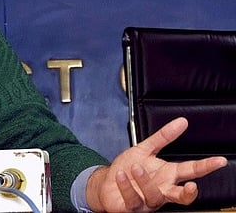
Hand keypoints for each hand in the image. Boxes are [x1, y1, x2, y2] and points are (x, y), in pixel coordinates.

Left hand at [86, 117, 227, 211]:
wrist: (107, 183)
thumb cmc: (128, 169)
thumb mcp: (144, 149)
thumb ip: (163, 137)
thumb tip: (181, 122)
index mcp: (167, 175)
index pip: (190, 170)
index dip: (205, 166)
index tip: (219, 160)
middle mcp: (161, 190)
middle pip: (181, 195)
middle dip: (190, 192)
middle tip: (192, 185)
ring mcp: (147, 200)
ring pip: (154, 196)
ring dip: (145, 180)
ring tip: (136, 166)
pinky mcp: (132, 207)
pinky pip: (132, 198)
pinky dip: (127, 186)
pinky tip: (122, 175)